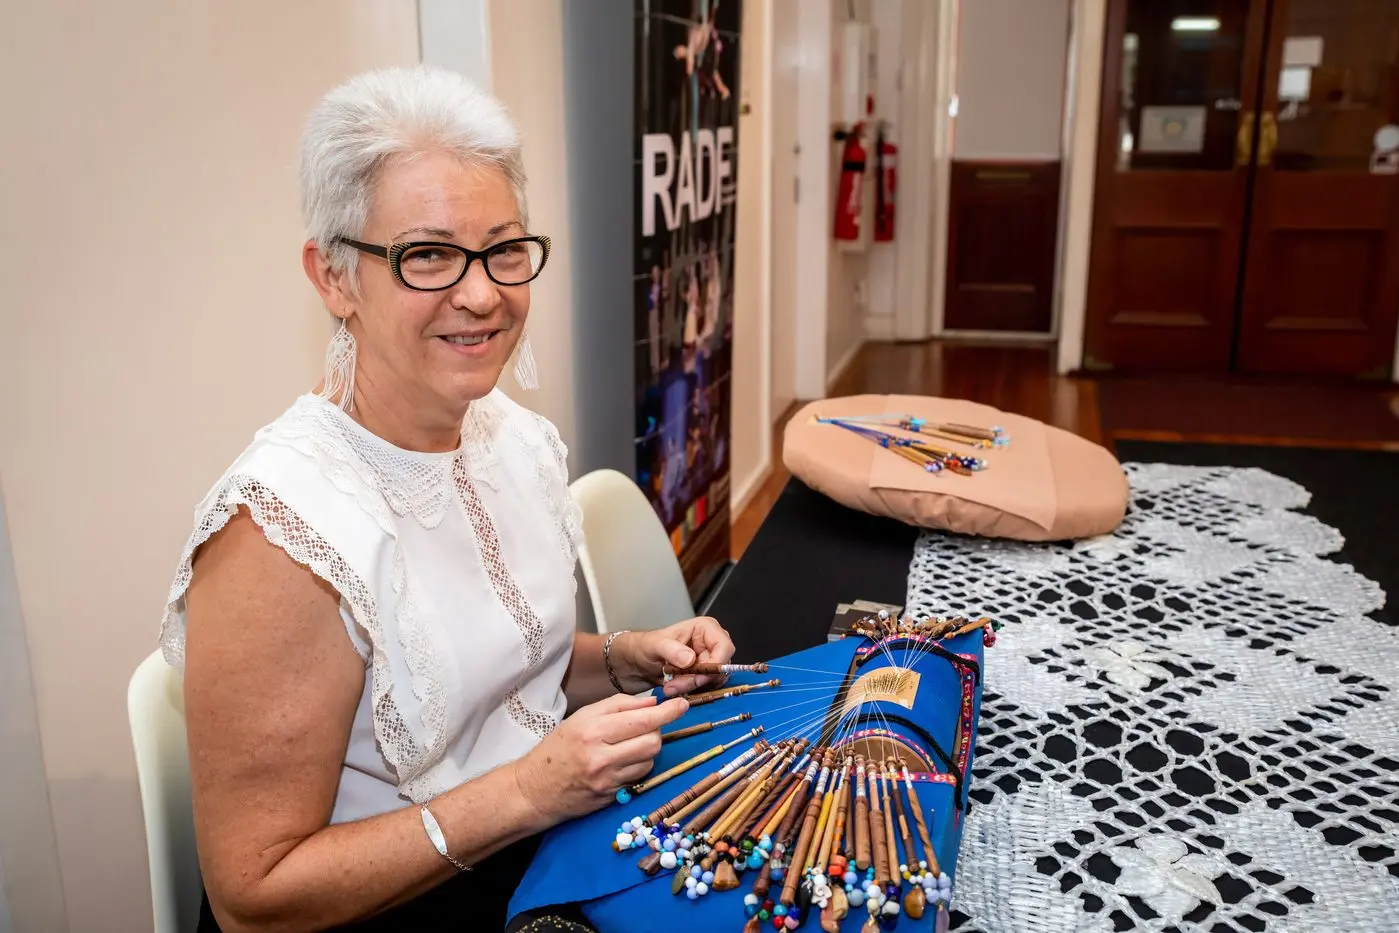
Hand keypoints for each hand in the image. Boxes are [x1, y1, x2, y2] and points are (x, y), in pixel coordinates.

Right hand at [513, 692, 688, 823]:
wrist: (534, 790)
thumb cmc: (557, 749)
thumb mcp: (582, 717)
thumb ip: (618, 705)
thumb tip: (652, 702)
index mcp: (593, 730)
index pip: (643, 719)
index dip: (668, 711)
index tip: (683, 704)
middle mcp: (602, 756)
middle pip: (653, 740)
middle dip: (656, 731)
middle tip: (647, 726)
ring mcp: (608, 780)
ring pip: (650, 760)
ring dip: (648, 750)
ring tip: (630, 745)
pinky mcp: (612, 797)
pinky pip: (639, 778)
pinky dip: (638, 767)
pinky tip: (623, 762)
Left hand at [616, 616, 735, 696]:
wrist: (636, 663)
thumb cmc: (644, 646)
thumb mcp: (655, 645)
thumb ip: (672, 650)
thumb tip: (690, 659)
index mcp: (705, 629)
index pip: (724, 647)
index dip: (716, 664)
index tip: (698, 675)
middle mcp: (710, 645)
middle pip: (720, 667)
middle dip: (698, 679)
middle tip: (675, 684)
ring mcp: (707, 662)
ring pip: (712, 681)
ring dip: (691, 687)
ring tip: (669, 686)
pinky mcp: (702, 677)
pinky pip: (705, 688)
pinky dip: (689, 691)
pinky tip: (673, 688)